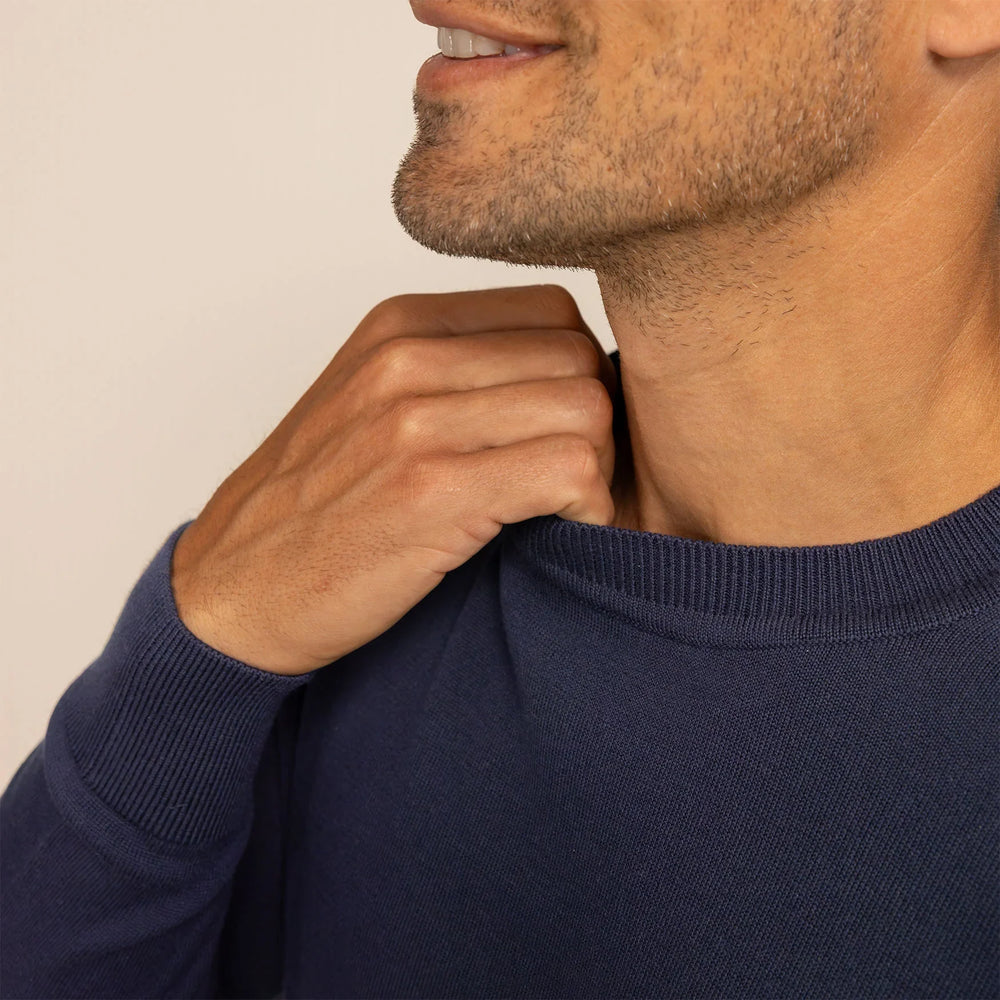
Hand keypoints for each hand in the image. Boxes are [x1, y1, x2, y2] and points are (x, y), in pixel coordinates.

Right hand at [170, 284, 619, 675]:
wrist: (232, 592)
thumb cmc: (312, 510)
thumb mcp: (369, 406)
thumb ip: (452, 373)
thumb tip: (563, 374)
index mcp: (399, 327)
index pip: (554, 314)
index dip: (578, 377)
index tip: (561, 433)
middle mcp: (407, 358)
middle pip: (580, 360)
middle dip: (599, 424)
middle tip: (574, 479)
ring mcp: (414, 421)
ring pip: (587, 410)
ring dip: (597, 468)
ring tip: (562, 507)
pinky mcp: (430, 491)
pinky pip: (570, 470)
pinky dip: (589, 506)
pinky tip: (558, 530)